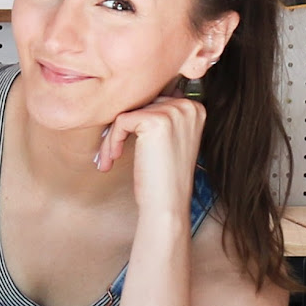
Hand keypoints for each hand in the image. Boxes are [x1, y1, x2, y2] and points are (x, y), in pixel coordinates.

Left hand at [95, 90, 205, 213]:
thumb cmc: (164, 178)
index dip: (136, 124)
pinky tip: (114, 157)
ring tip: (110, 158)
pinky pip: (121, 121)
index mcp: (195, 109)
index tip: (125, 144)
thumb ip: (162, 118)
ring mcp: (174, 112)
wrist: (167, 204)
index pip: (154, 102)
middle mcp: (188, 107)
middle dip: (122, 131)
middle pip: (140, 106)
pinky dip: (112, 140)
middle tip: (112, 153)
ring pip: (128, 114)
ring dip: (113, 138)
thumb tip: (137, 101)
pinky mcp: (156, 121)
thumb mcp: (170, 140)